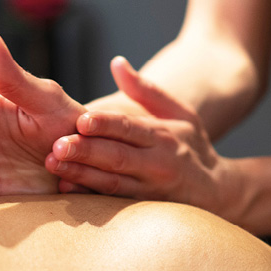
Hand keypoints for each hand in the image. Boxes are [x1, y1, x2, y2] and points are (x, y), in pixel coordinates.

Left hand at [45, 57, 233, 213]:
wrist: (217, 192)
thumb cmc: (192, 146)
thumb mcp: (181, 113)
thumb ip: (146, 90)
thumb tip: (117, 62)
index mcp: (164, 136)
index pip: (131, 128)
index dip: (106, 124)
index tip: (81, 120)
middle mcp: (157, 163)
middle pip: (117, 157)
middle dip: (86, 151)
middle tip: (57, 146)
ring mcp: (150, 190)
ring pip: (112, 183)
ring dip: (81, 175)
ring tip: (54, 166)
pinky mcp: (142, 208)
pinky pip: (113, 203)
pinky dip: (90, 197)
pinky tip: (67, 189)